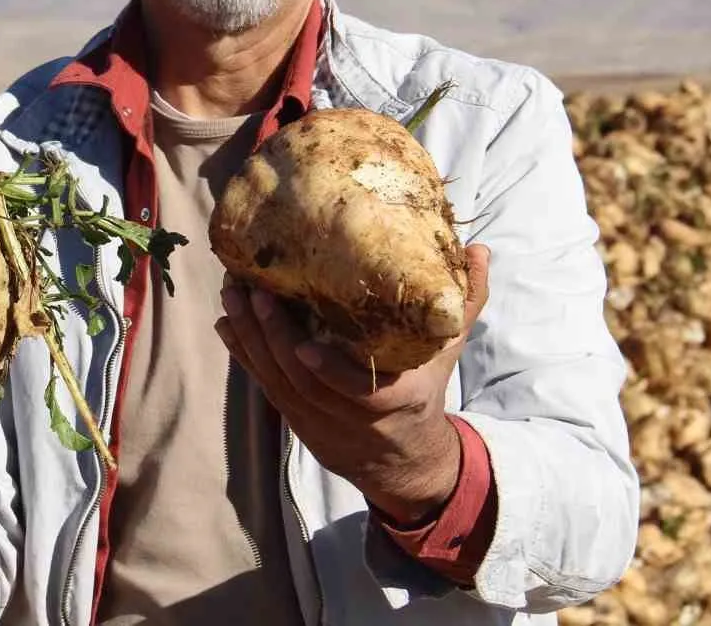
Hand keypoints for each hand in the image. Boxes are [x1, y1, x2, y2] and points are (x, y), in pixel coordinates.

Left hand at [214, 244, 490, 524]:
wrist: (403, 459)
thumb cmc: (424, 389)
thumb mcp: (448, 350)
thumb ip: (466, 302)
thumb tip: (482, 250)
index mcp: (393, 400)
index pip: (355, 393)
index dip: (328, 374)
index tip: (305, 349)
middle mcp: (348, 416)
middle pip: (301, 381)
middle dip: (272, 337)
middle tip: (251, 291)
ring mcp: (316, 420)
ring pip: (275, 381)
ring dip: (249, 338)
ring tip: (232, 294)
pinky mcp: (294, 418)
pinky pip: (264, 386)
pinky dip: (243, 354)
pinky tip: (227, 323)